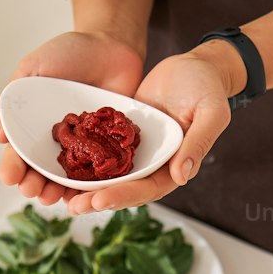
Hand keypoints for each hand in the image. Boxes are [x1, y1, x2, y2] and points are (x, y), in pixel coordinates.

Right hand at [0, 31, 143, 205]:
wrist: (113, 43)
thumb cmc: (71, 51)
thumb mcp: (35, 66)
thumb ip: (16, 96)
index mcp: (35, 126)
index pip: (20, 154)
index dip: (13, 167)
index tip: (11, 176)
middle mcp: (57, 142)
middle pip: (42, 172)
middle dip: (33, 185)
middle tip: (32, 190)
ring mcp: (84, 147)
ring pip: (68, 179)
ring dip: (58, 193)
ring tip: (52, 198)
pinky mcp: (110, 149)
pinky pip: (101, 174)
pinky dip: (93, 188)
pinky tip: (86, 197)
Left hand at [64, 42, 240, 215]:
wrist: (196, 67)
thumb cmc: (208, 87)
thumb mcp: (211, 112)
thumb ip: (198, 142)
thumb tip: (181, 176)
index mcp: (176, 166)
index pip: (148, 189)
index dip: (123, 196)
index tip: (100, 201)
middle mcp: (154, 164)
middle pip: (124, 189)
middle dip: (98, 199)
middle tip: (74, 206)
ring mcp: (137, 152)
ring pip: (110, 176)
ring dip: (87, 188)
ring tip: (62, 198)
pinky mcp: (123, 137)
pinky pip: (102, 153)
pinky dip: (84, 161)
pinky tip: (62, 166)